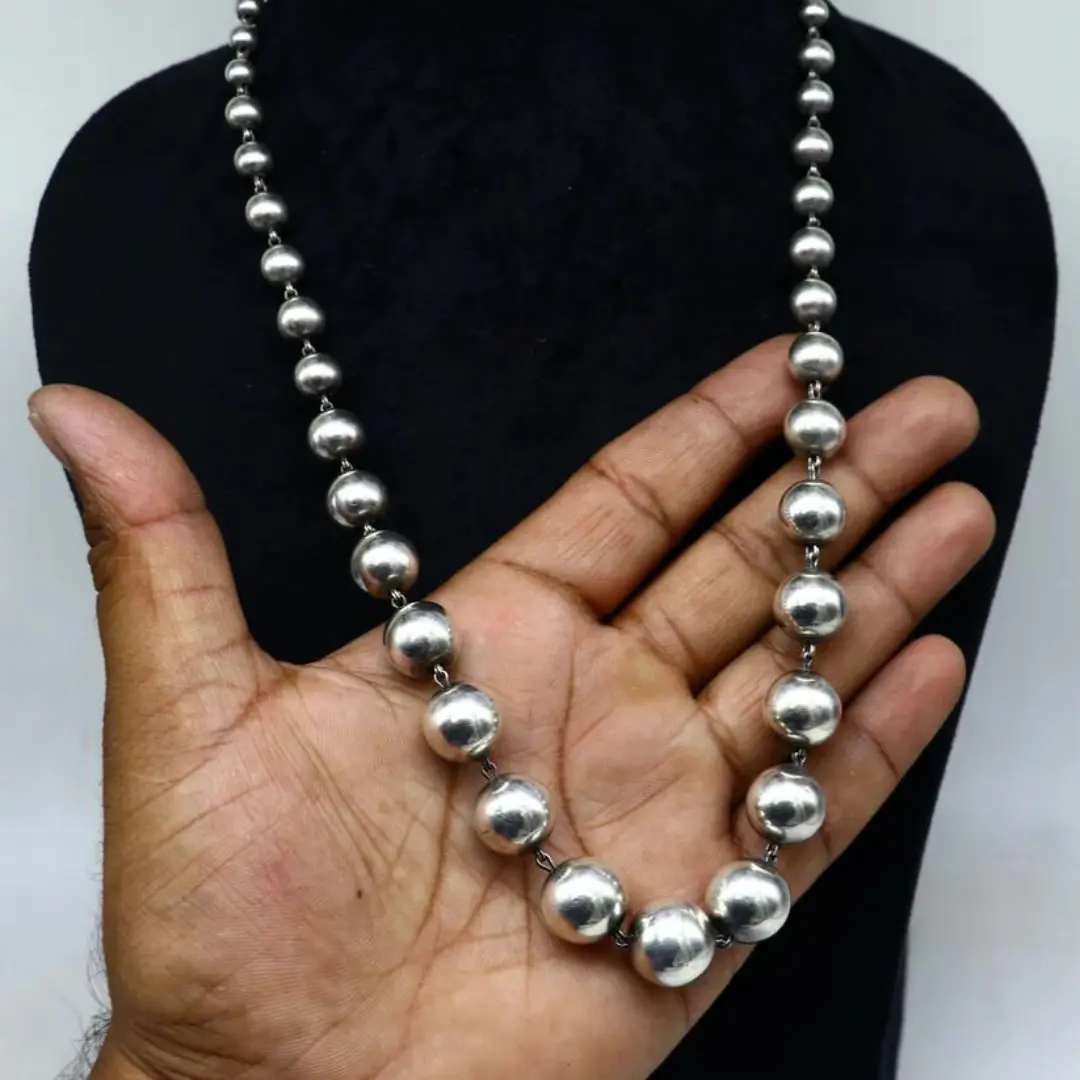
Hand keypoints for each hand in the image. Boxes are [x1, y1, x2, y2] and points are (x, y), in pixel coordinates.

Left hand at [30, 337, 992, 1079]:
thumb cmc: (223, 919)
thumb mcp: (188, 708)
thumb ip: (163, 549)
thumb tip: (76, 410)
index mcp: (492, 641)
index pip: (629, 502)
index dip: (710, 431)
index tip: (784, 367)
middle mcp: (589, 706)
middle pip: (738, 567)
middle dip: (832, 486)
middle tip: (919, 408)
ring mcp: (654, 803)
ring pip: (795, 671)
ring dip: (877, 589)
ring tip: (957, 506)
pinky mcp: (698, 908)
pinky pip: (811, 809)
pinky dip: (874, 738)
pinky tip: (930, 662)